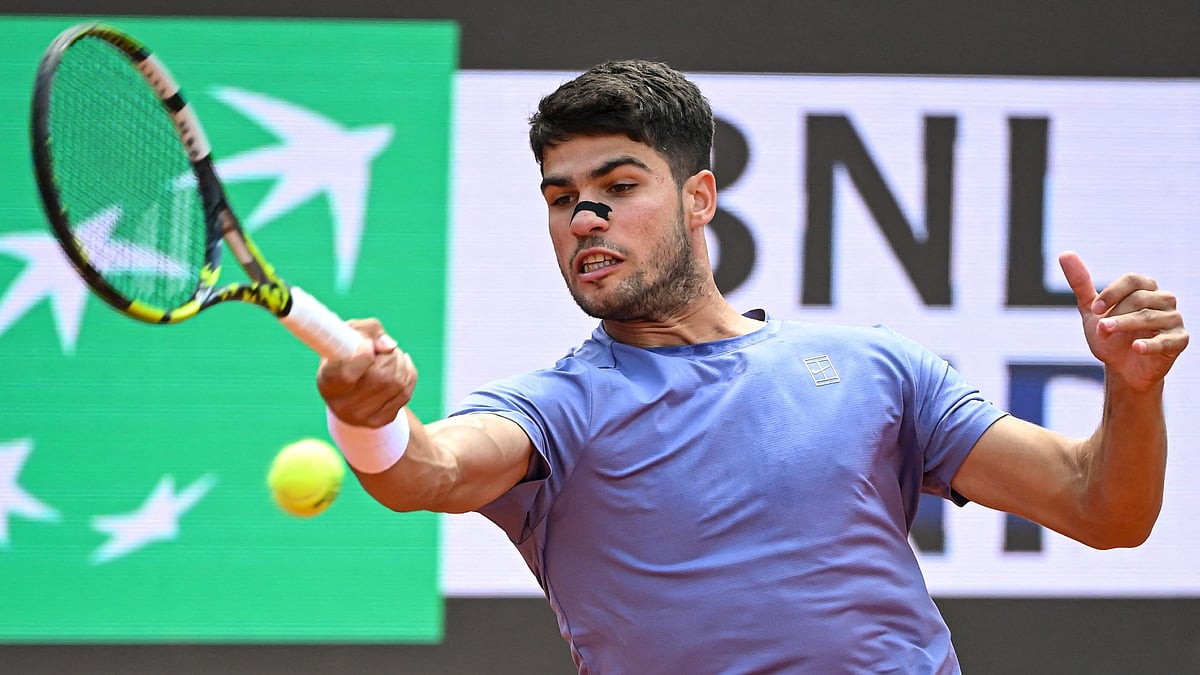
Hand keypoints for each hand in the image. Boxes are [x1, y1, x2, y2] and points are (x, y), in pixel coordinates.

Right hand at [316, 318, 416, 427]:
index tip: (368, 345)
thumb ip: (367, 331)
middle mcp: (342, 404)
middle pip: (382, 377)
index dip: (362, 358)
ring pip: (398, 384)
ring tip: (391, 357)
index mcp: (328, 382)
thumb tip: (390, 346)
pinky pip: (406, 393)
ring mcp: (362, 416)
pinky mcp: (381, 420)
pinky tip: (399, 368)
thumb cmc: (347, 353)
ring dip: (400, 363)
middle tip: (384, 350)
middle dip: (389, 357)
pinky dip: (408, 375)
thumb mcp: (349, 334)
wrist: (350, 388)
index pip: (347, 374)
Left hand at [1060, 251, 1188, 390]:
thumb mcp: (1092, 310)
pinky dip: (1150, 344)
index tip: (1094, 308)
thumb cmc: (1109, 335)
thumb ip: (1081, 283)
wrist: (1121, 368)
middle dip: (1115, 314)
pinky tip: (1135, 347)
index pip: (1133, 280)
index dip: (1112, 293)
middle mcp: (1163, 300)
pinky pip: (1167, 340)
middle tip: (1100, 327)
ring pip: (1150, 317)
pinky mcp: (1179, 340)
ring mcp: (1173, 319)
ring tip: (1108, 333)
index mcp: (1145, 288)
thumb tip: (1065, 254)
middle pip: (1140, 299)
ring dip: (1126, 325)